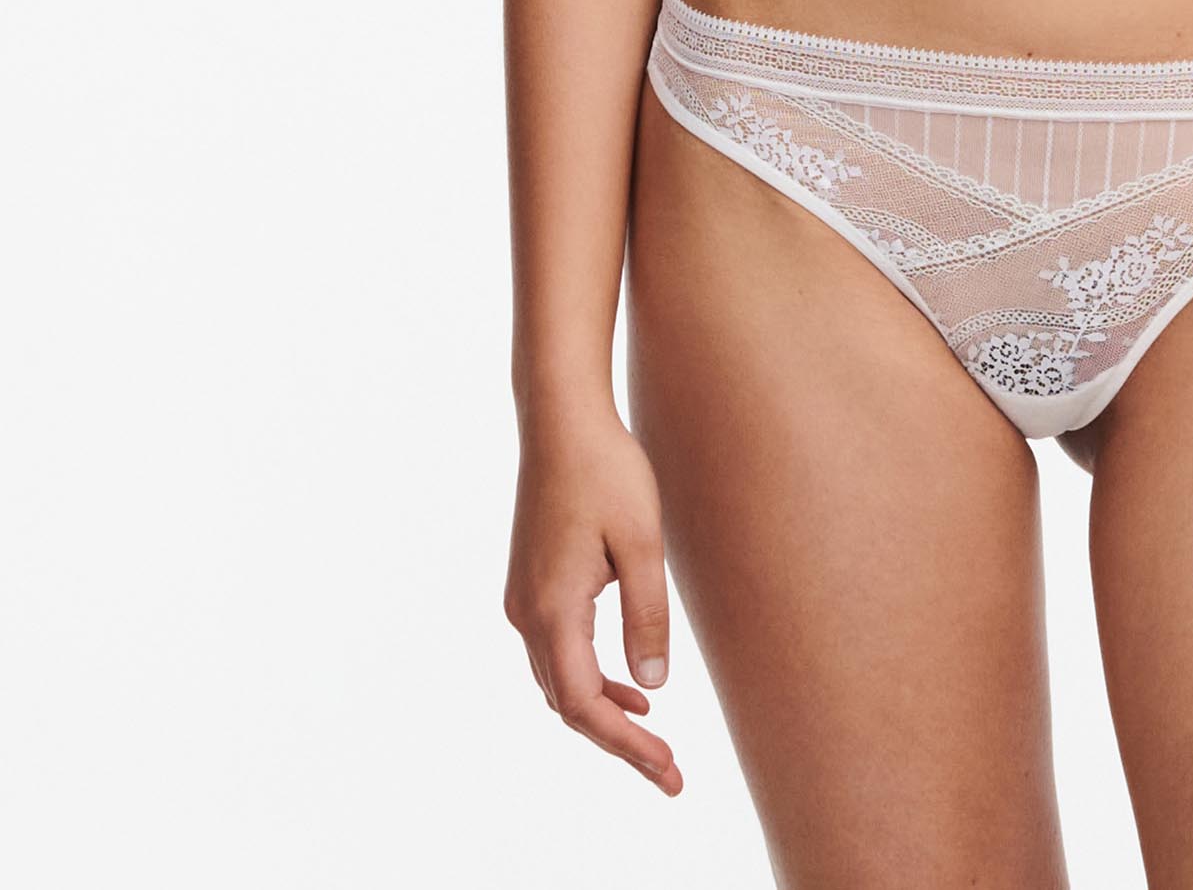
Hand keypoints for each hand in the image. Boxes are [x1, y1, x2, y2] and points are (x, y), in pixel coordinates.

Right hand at [503, 403, 684, 794]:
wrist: (561, 419)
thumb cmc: (607, 471)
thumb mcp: (644, 543)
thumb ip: (647, 616)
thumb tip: (653, 686)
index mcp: (554, 611)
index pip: (586, 705)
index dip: (626, 746)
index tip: (668, 770)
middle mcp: (527, 615)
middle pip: (569, 704)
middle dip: (618, 741)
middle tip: (669, 773)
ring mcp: (523, 599)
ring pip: (559, 682)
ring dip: (603, 711)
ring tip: (655, 737)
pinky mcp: (530, 583)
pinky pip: (557, 653)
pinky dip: (590, 678)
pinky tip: (628, 681)